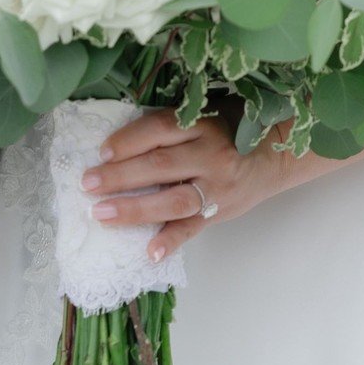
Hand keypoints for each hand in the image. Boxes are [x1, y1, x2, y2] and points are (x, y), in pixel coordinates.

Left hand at [80, 107, 289, 260]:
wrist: (275, 153)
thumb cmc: (229, 128)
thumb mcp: (204, 113)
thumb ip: (171, 124)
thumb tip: (119, 140)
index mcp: (202, 124)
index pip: (159, 130)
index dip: (128, 140)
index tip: (101, 151)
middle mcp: (210, 155)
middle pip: (159, 166)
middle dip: (119, 176)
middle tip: (88, 184)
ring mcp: (216, 187)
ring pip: (172, 200)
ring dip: (134, 209)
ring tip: (102, 214)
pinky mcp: (219, 213)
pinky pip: (193, 229)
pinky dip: (171, 241)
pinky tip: (149, 251)